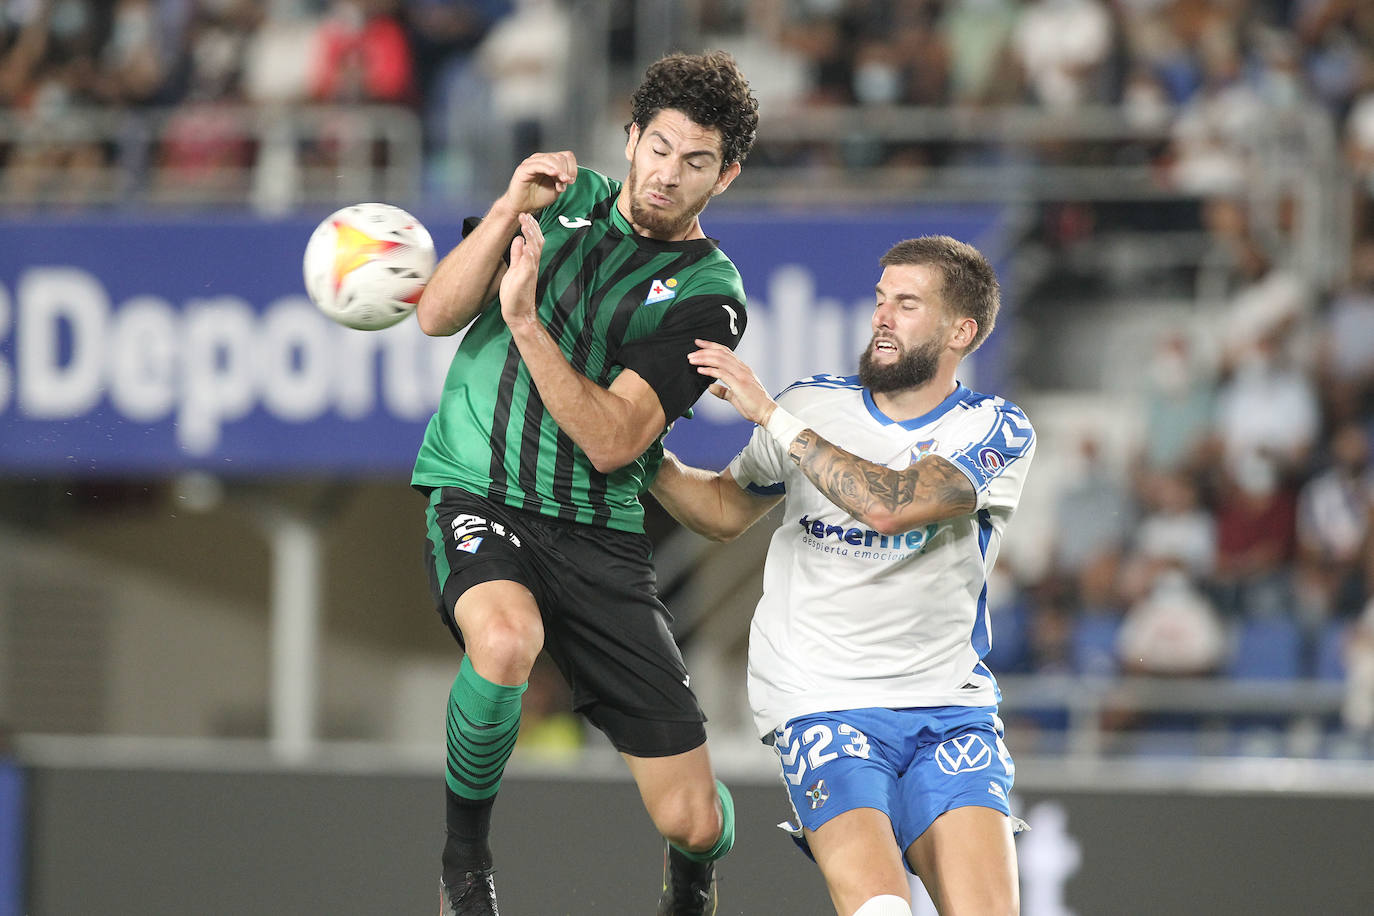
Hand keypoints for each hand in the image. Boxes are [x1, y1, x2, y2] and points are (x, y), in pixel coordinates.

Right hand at [499, 150, 576, 214]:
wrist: (523, 207)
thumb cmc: (537, 198)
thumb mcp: (556, 189)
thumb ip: (563, 180)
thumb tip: (569, 176)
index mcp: (549, 162)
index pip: (566, 156)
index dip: (572, 168)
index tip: (571, 181)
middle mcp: (541, 159)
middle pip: (560, 157)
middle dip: (566, 172)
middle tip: (564, 185)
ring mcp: (532, 162)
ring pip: (551, 159)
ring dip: (559, 172)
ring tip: (560, 185)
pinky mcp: (524, 168)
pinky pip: (538, 165)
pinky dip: (548, 169)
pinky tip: (554, 174)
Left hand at [500, 213, 544, 327]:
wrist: (518, 313)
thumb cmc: (516, 294)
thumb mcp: (514, 269)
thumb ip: (517, 254)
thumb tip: (518, 239)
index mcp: (529, 261)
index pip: (533, 240)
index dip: (530, 227)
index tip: (525, 215)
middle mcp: (532, 264)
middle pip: (537, 241)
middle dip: (532, 226)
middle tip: (526, 214)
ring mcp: (530, 271)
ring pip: (535, 250)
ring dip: (531, 235)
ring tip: (527, 223)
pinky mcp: (526, 278)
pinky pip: (530, 264)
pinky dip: (529, 253)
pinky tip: (527, 244)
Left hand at [688, 339, 776, 425]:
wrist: (767, 413)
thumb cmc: (754, 406)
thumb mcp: (735, 397)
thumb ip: (723, 391)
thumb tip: (711, 388)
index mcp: (742, 369)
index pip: (725, 352)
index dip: (711, 346)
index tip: (699, 344)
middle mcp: (742, 368)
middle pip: (721, 353)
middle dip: (705, 350)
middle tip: (692, 352)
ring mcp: (741, 375)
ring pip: (720, 360)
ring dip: (704, 358)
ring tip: (692, 359)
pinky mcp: (739, 384)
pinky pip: (722, 373)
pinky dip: (710, 370)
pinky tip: (700, 370)